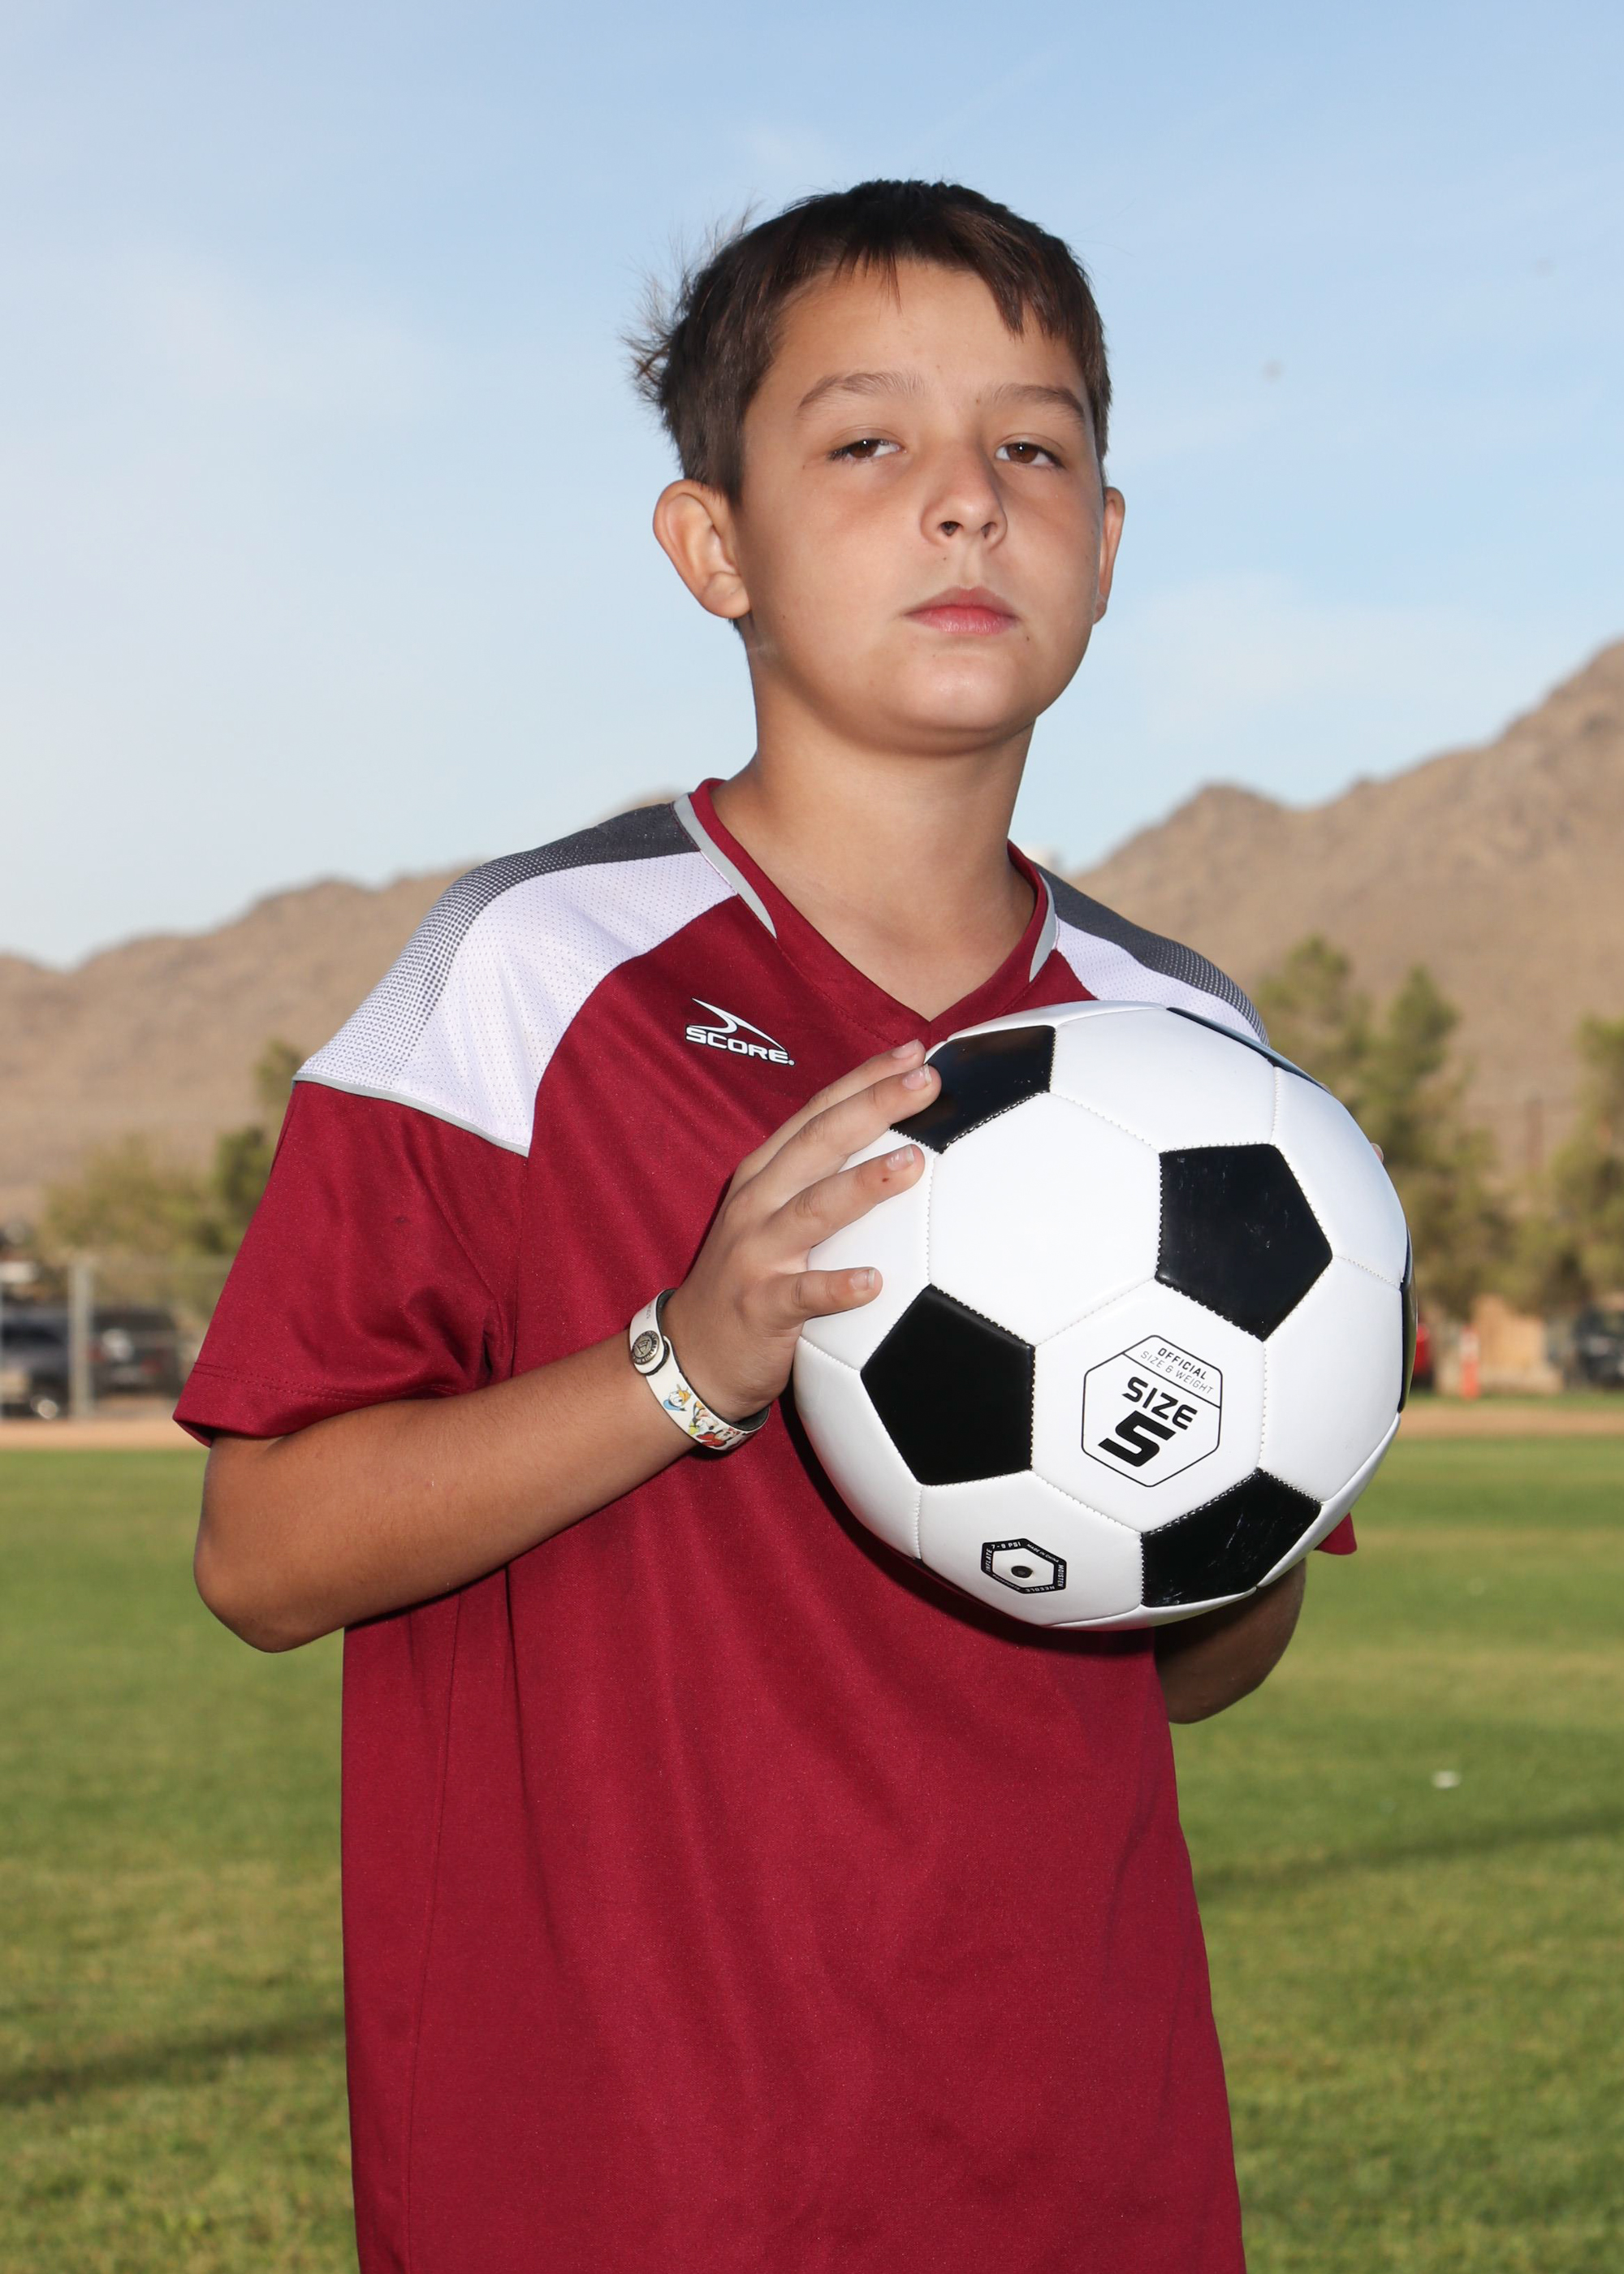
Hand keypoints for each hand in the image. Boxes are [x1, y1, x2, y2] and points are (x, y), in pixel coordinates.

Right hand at [661, 1041, 939, 1420]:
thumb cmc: (753, 1277)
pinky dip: (837, 1286)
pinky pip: (803, 1295)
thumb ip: (825, 1182)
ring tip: (912, 1163)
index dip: (865, 1078)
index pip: (819, 1113)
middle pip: (819, 1142)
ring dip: (863, 1184)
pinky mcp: (760, 1305)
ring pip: (813, 1209)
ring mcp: (756, 1252)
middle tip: (927, 1081)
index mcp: (766, 1173)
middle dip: (872, 1106)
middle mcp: (758, 1202)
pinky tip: (874, 1282)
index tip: (914, 1053)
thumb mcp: (776, 1216)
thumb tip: (904, 1150)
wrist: (695, 1353)